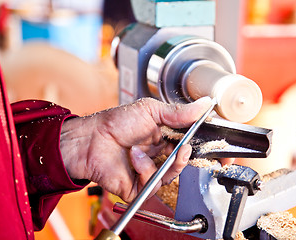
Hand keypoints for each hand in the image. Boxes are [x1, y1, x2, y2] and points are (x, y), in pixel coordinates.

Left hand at [60, 97, 211, 201]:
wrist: (91, 139)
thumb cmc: (115, 123)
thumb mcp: (151, 111)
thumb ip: (179, 112)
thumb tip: (204, 104)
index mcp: (162, 139)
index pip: (186, 145)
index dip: (195, 146)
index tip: (205, 142)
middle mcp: (157, 157)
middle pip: (181, 164)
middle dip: (183, 157)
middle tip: (183, 148)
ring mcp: (147, 172)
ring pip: (170, 176)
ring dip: (160, 163)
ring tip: (141, 149)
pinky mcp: (138, 187)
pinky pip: (152, 185)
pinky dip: (144, 170)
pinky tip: (133, 158)